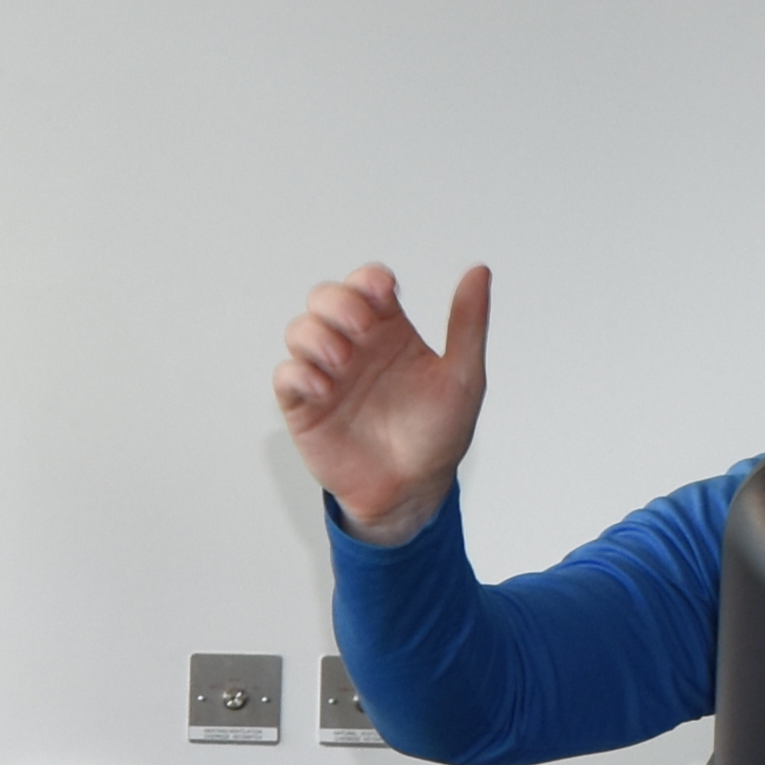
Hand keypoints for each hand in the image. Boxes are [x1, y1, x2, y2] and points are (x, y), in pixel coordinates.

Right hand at [273, 261, 490, 545]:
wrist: (412, 492)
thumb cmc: (438, 438)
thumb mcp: (462, 377)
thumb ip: (467, 324)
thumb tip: (479, 271)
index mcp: (390, 331)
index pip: (368, 284)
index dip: (369, 280)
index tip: (385, 296)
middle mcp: (355, 347)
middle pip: (326, 298)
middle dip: (338, 302)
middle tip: (360, 328)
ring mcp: (327, 375)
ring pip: (300, 329)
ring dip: (316, 335)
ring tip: (342, 361)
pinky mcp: (305, 406)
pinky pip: (285, 375)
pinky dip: (298, 373)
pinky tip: (324, 388)